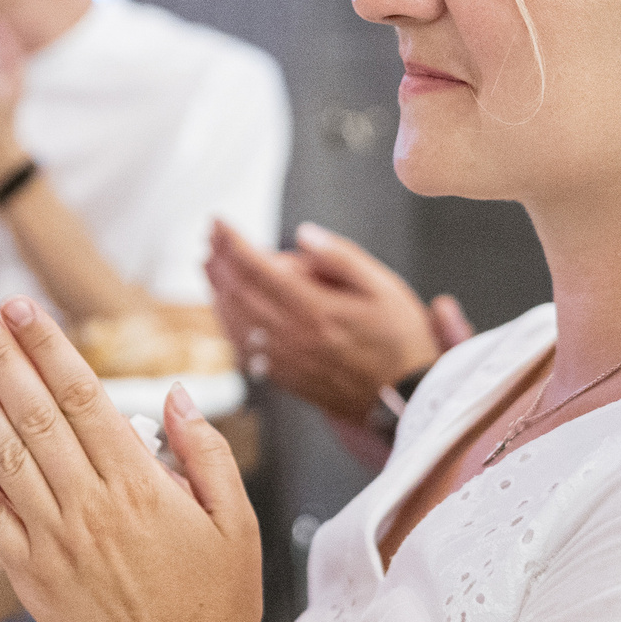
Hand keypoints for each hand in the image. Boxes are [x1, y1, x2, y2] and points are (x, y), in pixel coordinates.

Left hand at [0, 298, 263, 621]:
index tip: (19, 308)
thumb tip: (174, 396)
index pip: (82, 398)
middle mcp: (90, 506)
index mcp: (140, 485)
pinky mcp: (30, 577)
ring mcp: (54, 541)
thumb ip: (205, 453)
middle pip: (33, 415)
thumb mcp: (237, 522)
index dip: (46, 347)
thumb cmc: (217, 603)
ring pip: (3, 456)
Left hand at [205, 221, 467, 424]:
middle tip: (209, 238)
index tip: (218, 221)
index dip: (232, 243)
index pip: (258, 269)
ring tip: (209, 265)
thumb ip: (341, 258)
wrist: (411, 400)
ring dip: (217, 291)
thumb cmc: (402, 340)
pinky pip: (245, 351)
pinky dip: (229, 325)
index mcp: (316, 310)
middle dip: (220, 262)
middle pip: (240, 294)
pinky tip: (225, 311)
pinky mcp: (287, 379)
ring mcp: (287, 362)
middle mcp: (294, 337)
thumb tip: (302, 235)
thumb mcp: (384, 287)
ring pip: (236, 323)